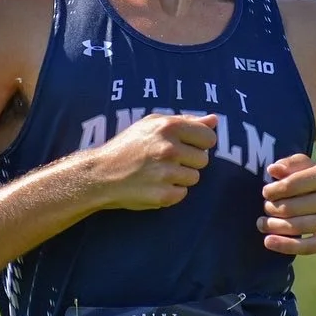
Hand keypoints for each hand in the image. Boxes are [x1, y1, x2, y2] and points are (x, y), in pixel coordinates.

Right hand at [90, 113, 217, 210]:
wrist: (101, 174)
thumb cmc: (128, 146)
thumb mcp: (153, 125)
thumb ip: (186, 121)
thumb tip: (214, 119)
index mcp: (168, 127)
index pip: (208, 137)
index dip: (200, 143)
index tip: (188, 145)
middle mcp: (169, 149)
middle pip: (203, 159)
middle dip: (189, 161)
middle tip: (167, 160)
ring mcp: (166, 173)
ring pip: (194, 178)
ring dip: (180, 177)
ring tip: (159, 173)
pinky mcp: (163, 195)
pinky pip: (182, 194)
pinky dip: (171, 192)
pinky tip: (154, 185)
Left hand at [258, 154, 315, 254]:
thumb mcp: (307, 169)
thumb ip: (289, 164)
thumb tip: (272, 169)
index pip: (292, 184)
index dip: (274, 190)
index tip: (266, 193)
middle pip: (292, 207)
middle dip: (272, 208)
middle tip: (266, 208)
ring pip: (297, 227)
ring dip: (273, 226)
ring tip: (262, 224)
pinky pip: (307, 247)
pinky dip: (284, 245)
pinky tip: (268, 241)